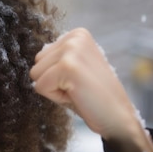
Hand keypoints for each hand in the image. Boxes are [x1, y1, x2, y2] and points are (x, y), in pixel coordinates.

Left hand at [30, 28, 152, 151]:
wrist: (117, 116)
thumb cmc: (93, 96)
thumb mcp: (74, 68)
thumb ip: (57, 58)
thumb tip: (38, 55)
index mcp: (77, 35)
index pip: (41, 57)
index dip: (55, 75)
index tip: (77, 80)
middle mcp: (75, 37)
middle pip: (36, 64)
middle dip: (52, 81)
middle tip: (77, 87)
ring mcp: (72, 50)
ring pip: (35, 75)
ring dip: (53, 89)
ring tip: (76, 90)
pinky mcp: (68, 66)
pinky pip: (40, 87)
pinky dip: (55, 98)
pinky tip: (76, 95)